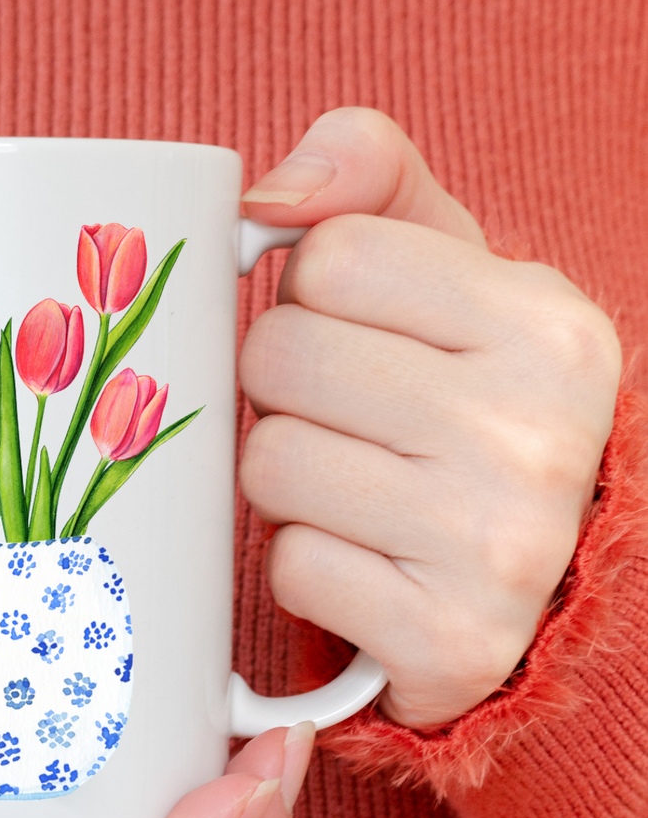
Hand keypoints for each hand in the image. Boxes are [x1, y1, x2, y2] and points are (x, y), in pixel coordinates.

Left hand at [238, 107, 621, 727]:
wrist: (536, 576)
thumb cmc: (463, 396)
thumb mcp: (447, 265)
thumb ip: (370, 174)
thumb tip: (268, 197)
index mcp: (548, 325)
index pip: (326, 258)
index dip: (314, 296)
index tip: (362, 336)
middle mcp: (541, 433)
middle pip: (280, 358)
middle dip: (284, 388)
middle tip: (343, 420)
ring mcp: (503, 547)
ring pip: (269, 464)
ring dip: (284, 481)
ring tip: (352, 488)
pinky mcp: (453, 642)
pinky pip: (292, 569)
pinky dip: (306, 567)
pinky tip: (365, 562)